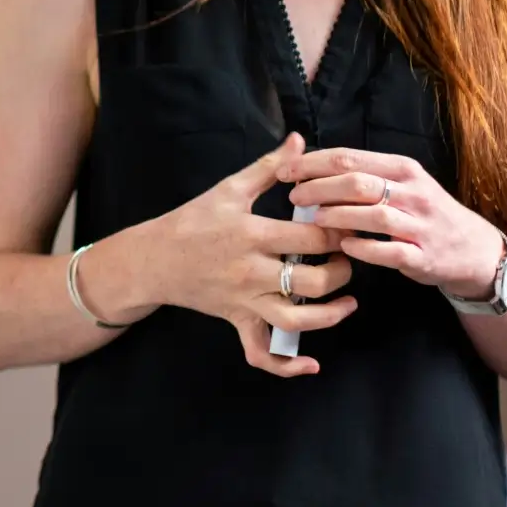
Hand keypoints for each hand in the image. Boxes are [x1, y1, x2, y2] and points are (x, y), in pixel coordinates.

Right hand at [152, 132, 355, 376]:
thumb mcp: (229, 189)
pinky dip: (287, 366)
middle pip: (313, 281)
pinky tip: (311, 364)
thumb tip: (299, 141)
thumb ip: (269, 167)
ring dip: (331, 315)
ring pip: (297, 320)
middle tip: (349, 258)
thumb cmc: (192, 220)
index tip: (352, 224)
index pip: (312, 238)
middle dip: (342, 271)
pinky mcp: (238, 321)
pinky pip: (262, 353)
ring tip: (348, 301)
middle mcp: (252, 272)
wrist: (153, 259)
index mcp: (252, 234)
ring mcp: (245, 301)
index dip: (340, 232)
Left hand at [277, 147, 504, 297]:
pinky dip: (364, 248)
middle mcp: (413, 192)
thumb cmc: (424, 212)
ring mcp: (420, 225)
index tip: (285, 170)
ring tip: (313, 219)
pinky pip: (390, 250)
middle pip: (357, 183)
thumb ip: (364, 174)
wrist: (473, 249)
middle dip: (319, 187)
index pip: (350, 158)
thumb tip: (311, 167)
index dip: (312, 163)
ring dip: (338, 215)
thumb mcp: (402, 183)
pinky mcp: (423, 255)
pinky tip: (344, 246)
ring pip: (373, 214)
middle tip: (294, 196)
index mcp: (402, 169)